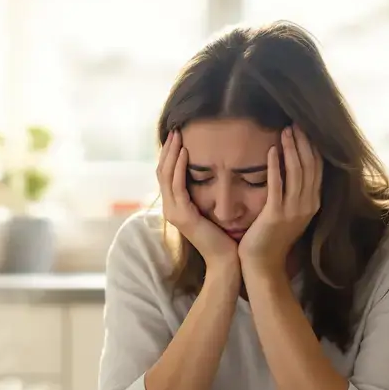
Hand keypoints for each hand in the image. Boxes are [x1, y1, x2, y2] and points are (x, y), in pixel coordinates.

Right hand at [158, 130, 238, 267]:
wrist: (227, 261)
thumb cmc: (225, 237)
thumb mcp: (212, 209)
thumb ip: (207, 193)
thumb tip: (214, 172)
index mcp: (176, 206)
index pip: (167, 175)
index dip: (170, 155)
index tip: (179, 136)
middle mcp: (170, 208)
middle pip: (162, 172)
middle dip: (168, 149)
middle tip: (176, 129)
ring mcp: (173, 212)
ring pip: (166, 175)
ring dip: (172, 153)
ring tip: (178, 135)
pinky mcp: (182, 215)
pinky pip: (177, 185)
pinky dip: (179, 167)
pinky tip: (185, 152)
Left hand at [238, 126, 322, 274]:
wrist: (263, 265)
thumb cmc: (271, 237)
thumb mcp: (289, 212)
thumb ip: (293, 193)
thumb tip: (291, 168)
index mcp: (312, 203)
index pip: (317, 168)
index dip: (312, 147)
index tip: (304, 129)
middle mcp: (307, 205)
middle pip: (310, 166)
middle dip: (303, 142)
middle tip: (295, 122)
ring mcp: (293, 211)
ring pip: (297, 173)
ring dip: (291, 149)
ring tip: (285, 130)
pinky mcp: (276, 215)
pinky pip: (277, 186)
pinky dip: (275, 166)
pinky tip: (271, 150)